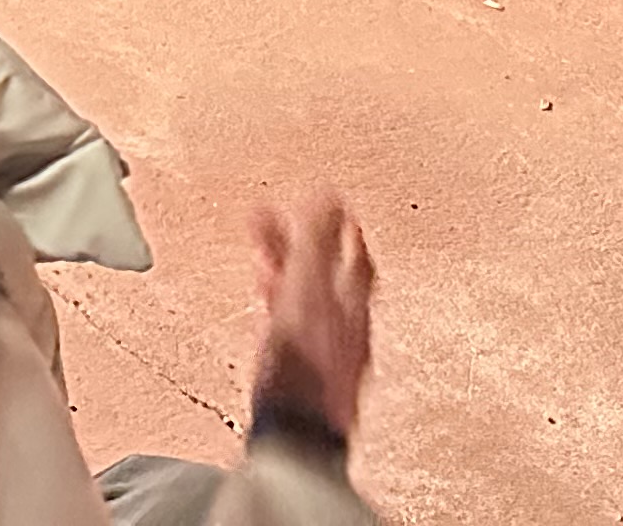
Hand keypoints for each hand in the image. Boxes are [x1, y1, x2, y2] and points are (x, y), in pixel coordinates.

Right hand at [248, 195, 376, 443]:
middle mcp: (348, 327)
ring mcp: (330, 354)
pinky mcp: (308, 376)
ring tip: (267, 258)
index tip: (331, 199)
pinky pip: (297, 329)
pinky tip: (269, 314)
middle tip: (289, 221)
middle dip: (308, 244)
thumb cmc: (304, 365)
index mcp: (352, 302)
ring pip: (312, 301)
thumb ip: (316, 240)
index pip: (355, 254)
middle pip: (331, 275)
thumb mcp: (307, 287)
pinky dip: (282, 308)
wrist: (294, 430)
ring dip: (290, 275)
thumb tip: (328, 193)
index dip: (343, 224)